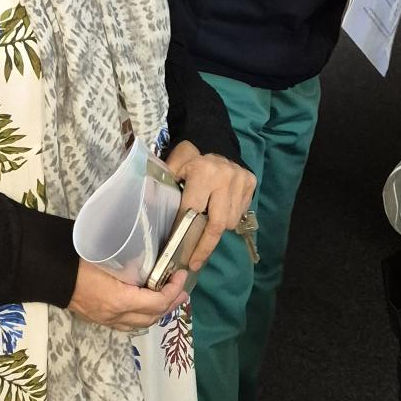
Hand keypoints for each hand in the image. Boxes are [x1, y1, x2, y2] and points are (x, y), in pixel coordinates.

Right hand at [69, 259, 186, 329]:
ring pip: (141, 324)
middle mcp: (116, 315)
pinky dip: (142, 316)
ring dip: (158, 312)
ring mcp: (107, 320)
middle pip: (153, 317)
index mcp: (120, 300)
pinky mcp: (99, 319)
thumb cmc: (79, 261)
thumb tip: (149, 257)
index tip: (182, 275)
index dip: (173, 290)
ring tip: (168, 299)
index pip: (157, 302)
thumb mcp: (108, 257)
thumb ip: (130, 261)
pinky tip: (145, 306)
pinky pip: (128, 324)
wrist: (51, 275)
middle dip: (171, 304)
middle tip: (182, 290)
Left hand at [162, 140, 256, 275]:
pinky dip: (229, 219)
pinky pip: (240, 213)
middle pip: (217, 223)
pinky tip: (219, 212)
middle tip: (195, 262)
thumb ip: (164, 184)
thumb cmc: (189, 156)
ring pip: (230, 222)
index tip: (179, 252)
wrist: (214, 138)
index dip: (184, 232)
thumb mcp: (173, 165)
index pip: (193, 210)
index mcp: (203, 172)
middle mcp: (225, 178)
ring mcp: (241, 181)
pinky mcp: (251, 184)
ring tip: (206, 228)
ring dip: (217, 230)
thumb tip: (150, 208)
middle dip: (205, 246)